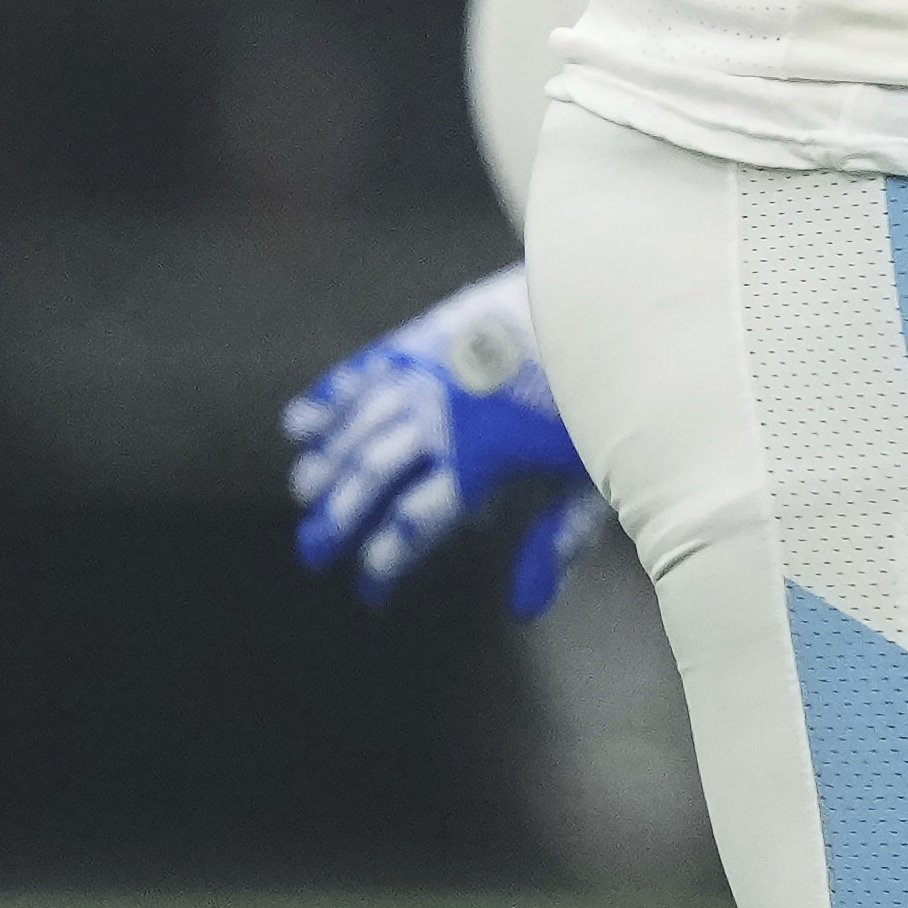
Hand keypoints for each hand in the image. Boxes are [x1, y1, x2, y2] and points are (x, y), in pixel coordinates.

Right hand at [285, 264, 603, 617]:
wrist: (607, 299)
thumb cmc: (606, 396)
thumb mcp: (593, 472)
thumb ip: (557, 538)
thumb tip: (527, 608)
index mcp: (480, 460)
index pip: (413, 525)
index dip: (385, 562)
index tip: (372, 589)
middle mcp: (441, 420)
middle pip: (370, 481)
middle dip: (336, 522)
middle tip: (313, 554)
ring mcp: (427, 374)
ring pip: (356, 430)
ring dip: (326, 465)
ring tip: (307, 494)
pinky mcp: (425, 335)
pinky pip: (361, 372)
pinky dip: (326, 400)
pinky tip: (300, 424)